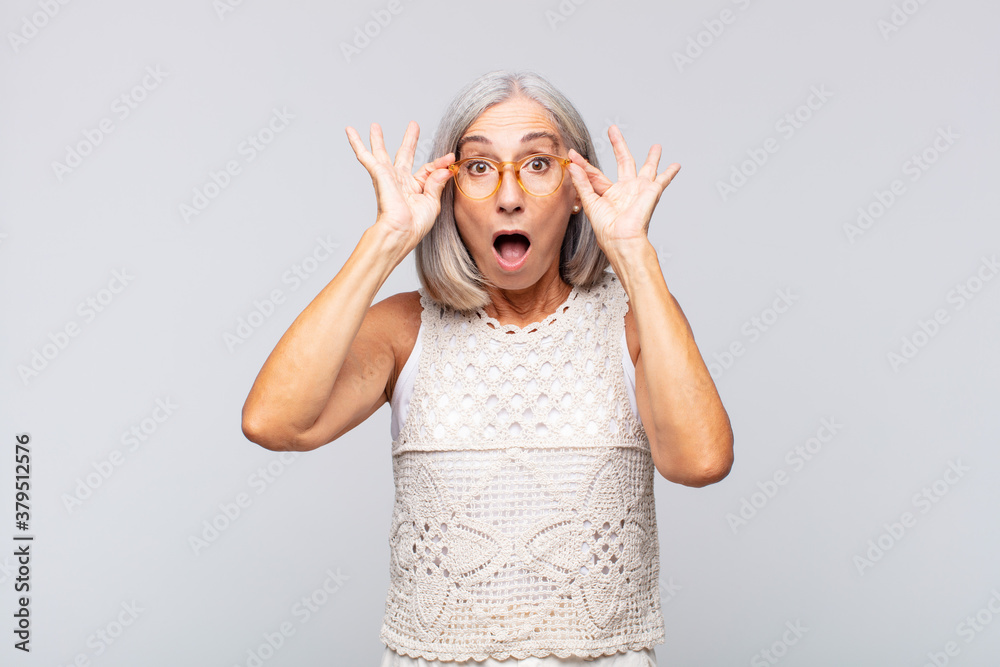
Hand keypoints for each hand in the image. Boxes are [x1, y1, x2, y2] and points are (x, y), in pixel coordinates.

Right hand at [345, 121, 453, 247]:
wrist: (402, 231)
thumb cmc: (416, 224)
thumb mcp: (433, 201)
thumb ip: (438, 182)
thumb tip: (446, 167)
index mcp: (414, 187)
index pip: (429, 169)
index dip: (440, 162)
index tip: (450, 157)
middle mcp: (400, 181)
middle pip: (404, 155)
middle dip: (409, 140)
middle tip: (413, 125)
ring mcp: (388, 176)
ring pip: (381, 154)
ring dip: (378, 140)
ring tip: (375, 126)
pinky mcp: (379, 174)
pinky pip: (365, 156)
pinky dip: (357, 143)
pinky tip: (350, 131)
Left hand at [566, 125, 679, 252]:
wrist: (622, 238)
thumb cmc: (606, 228)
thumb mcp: (590, 202)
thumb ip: (582, 183)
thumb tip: (572, 165)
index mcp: (608, 194)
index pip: (595, 174)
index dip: (583, 164)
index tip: (573, 154)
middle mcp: (624, 190)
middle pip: (622, 161)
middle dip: (618, 145)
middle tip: (613, 129)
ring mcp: (639, 189)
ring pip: (646, 168)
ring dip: (652, 158)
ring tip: (656, 146)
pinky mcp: (651, 191)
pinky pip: (663, 179)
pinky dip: (670, 172)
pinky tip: (676, 165)